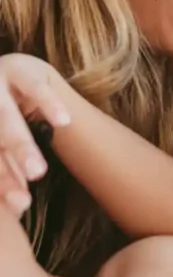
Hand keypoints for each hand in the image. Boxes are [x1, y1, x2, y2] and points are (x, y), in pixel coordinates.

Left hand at [0, 54, 70, 214]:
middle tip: (22, 203)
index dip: (3, 185)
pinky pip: (34, 88)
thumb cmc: (7, 116)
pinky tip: (63, 121)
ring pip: (6, 120)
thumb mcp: (4, 145)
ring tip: (37, 173)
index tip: (19, 209)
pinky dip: (48, 104)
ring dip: (20, 147)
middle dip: (5, 176)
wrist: (13, 68)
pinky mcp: (17, 68)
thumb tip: (19, 208)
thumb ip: (10, 173)